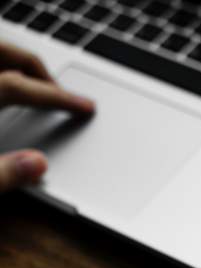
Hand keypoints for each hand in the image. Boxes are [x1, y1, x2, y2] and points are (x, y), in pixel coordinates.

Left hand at [0, 40, 93, 192]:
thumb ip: (3, 173)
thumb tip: (39, 166)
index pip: (24, 87)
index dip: (59, 98)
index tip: (85, 106)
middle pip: (6, 55)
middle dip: (37, 68)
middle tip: (58, 91)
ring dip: (15, 66)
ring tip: (32, 85)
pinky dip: (0, 77)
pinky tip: (5, 99)